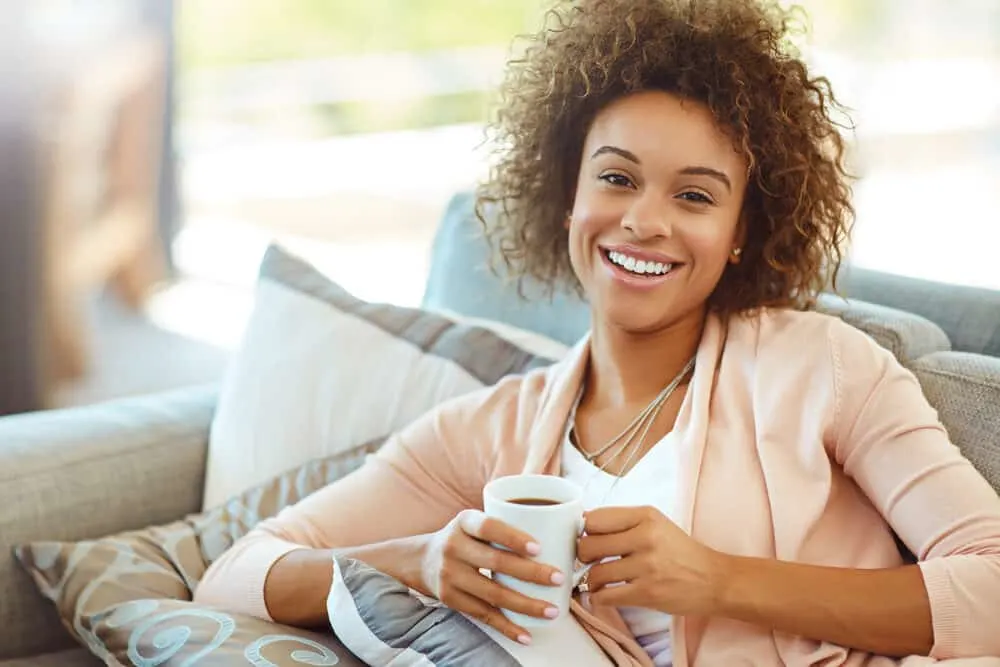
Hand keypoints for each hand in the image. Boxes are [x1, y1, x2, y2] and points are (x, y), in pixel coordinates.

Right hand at [421, 509, 565, 643]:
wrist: (423, 560)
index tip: (539, 548)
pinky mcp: (451, 599)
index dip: (513, 537)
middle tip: (559, 577)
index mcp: (464, 522)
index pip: (488, 527)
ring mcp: (449, 575)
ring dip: (526, 605)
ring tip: (553, 610)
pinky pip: (483, 615)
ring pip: (492, 594)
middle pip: (495, 562)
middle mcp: (453, 546)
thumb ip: (506, 519)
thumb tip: (562, 522)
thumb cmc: (466, 538)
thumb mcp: (475, 520)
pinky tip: (526, 634)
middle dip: (531, 572)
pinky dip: (506, 626)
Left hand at [577, 506, 727, 615]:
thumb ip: (623, 523)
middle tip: (591, 562)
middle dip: (583, 557)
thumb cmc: (680, 552)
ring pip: (595, 574)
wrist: (714, 580)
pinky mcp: (648, 593)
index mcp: (645, 515)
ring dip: (591, 581)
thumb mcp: (655, 524)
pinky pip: (606, 597)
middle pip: (588, 546)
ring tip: (599, 582)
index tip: (588, 539)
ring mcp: (646, 566)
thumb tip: (583, 527)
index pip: (594, 519)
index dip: (584, 531)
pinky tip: (605, 595)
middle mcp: (645, 537)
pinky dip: (599, 598)